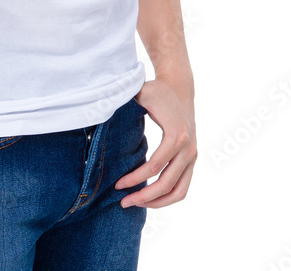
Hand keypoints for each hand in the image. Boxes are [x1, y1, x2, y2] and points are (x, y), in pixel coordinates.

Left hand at [115, 76, 196, 208]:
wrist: (180, 88)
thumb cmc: (157, 91)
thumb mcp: (141, 93)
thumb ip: (124, 102)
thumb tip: (98, 111)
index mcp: (176, 134)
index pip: (154, 165)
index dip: (135, 178)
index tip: (117, 185)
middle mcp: (188, 148)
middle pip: (166, 183)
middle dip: (144, 197)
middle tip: (123, 202)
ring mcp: (192, 155)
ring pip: (178, 192)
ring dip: (157, 203)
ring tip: (136, 203)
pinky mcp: (192, 159)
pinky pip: (183, 187)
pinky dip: (168, 197)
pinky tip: (149, 198)